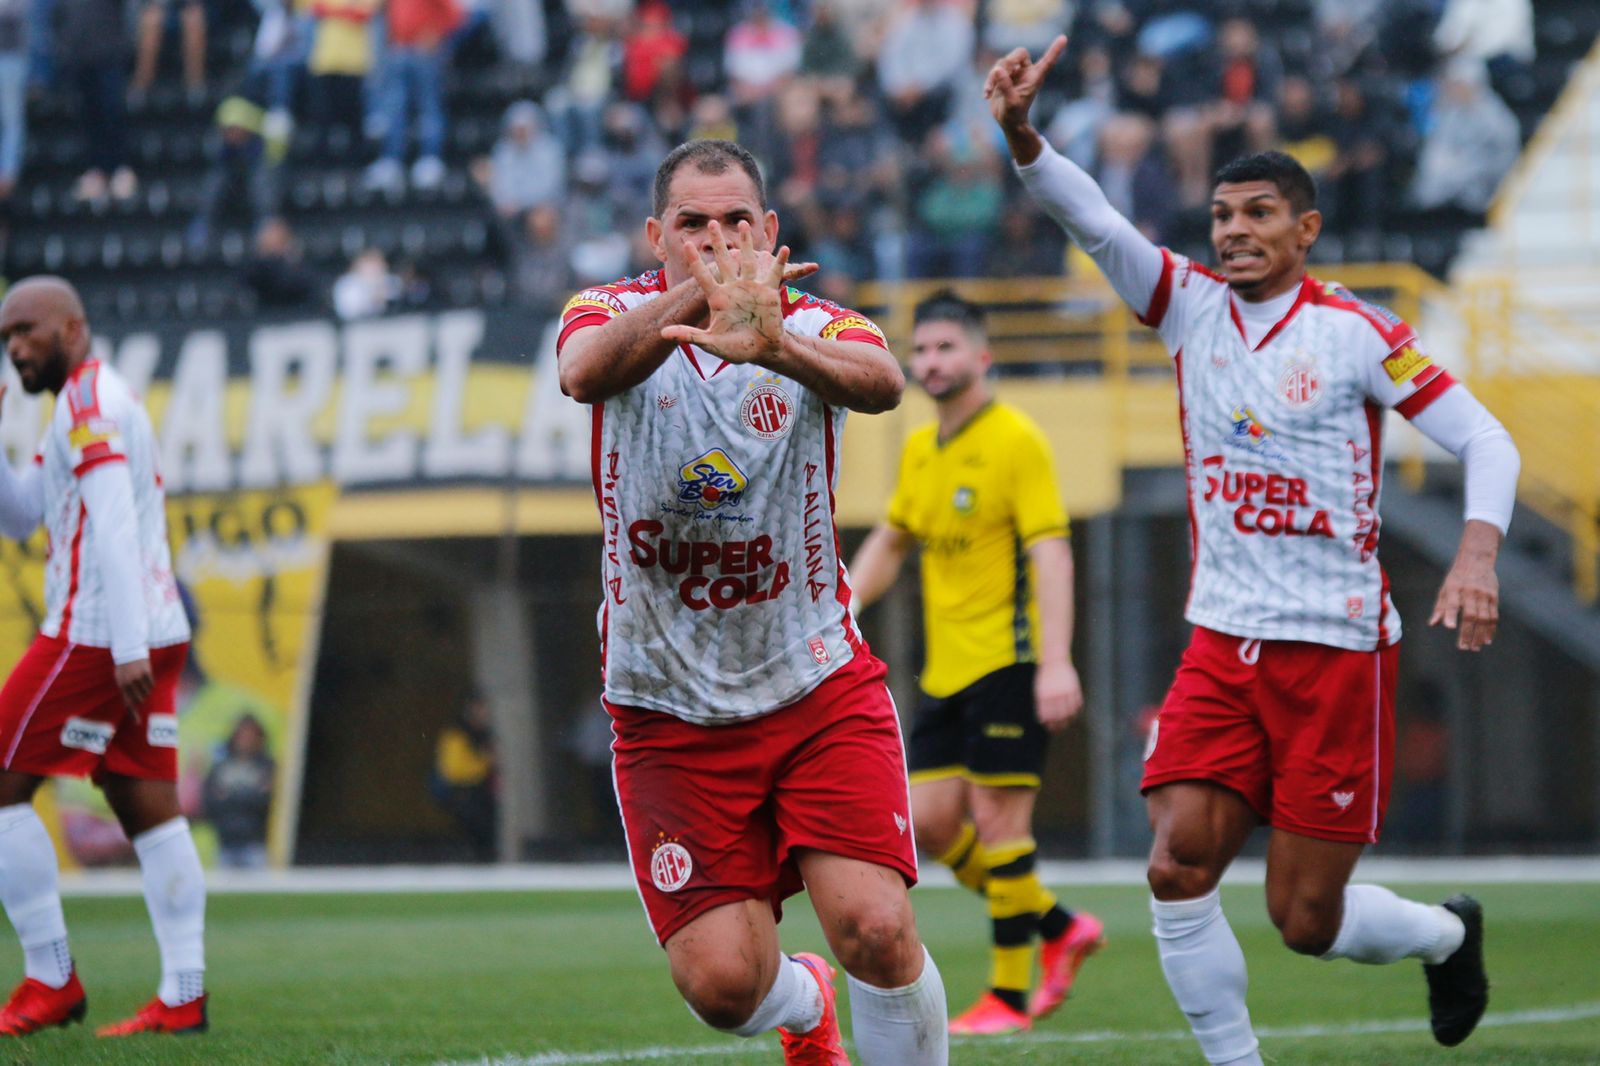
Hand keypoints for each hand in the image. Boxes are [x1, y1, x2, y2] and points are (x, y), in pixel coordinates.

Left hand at [115, 658, 154, 719]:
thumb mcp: (119, 678)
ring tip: (141, 682)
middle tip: (139, 692)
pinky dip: (150, 684)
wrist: (129, 651)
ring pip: (147, 693)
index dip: (133, 714)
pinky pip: (151, 685)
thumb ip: (125, 690)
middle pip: (139, 700)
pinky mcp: (146, 673)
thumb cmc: (123, 667)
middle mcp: (129, 683)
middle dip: (141, 698)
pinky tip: (145, 678)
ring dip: (146, 690)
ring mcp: (138, 678)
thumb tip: (132, 703)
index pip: (128, 704)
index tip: (138, 723)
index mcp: (121, 686)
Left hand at [660, 220, 789, 364]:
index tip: (687, 244)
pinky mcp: (769, 292)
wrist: (761, 350)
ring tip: (742, 222)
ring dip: (746, 242)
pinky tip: (785, 248)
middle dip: (718, 242)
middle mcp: (733, 288)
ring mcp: (751, 287)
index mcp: (717, 298)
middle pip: (724, 260)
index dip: (695, 261)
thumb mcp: (711, 343)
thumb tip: (662, 334)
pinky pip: (774, 274)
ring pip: (748, 259)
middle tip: (712, 222)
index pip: (703, 276)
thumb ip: (689, 336)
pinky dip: (780, 262)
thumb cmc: (736, 349)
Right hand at [985, 34, 1067, 130]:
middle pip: (1020, 53)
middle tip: (999, 72)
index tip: (1064, 38)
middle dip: (1008, 61)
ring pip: (1003, 62)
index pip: (1047, 61)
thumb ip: (1005, 86)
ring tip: (990, 91)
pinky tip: (986, 95)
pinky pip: (994, 71)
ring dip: (994, 75)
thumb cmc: (1014, 114)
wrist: (1008, 121)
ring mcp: (1014, 73)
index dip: (1055, 50)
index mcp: (1035, 77)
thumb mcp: (1011, 103)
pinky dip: (989, 81)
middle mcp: (1026, 72)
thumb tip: (998, 69)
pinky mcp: (1002, 76)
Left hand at [1034, 659, 1082, 731]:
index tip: (1050, 729)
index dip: (1049, 724)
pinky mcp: (1074, 688)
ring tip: (1067, 722)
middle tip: (1059, 729)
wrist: (1054, 661)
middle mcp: (1055, 695)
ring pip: (1070, 711)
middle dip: (1059, 725)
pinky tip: (1074, 713)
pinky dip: (1076, 710)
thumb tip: (1042, 720)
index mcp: (1044, 696)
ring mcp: (1066, 691)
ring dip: (1069, 719)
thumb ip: (1041, 704)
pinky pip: (1077, 703)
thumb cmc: (1045, 677)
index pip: (1048, 715)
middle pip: (1059, 715)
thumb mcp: (1039, 690)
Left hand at [1429, 557, 1498, 650]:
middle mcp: (1470, 592)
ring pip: (1484, 618)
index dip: (1451, 615)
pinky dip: (1491, 629)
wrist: (1477, 559)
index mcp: (1454, 589)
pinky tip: (1487, 639)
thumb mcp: (1445, 589)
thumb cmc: (1457, 578)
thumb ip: (1440, 607)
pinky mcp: (1494, 596)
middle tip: (1464, 648)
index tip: (1450, 627)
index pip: (1452, 603)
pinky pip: (1493, 615)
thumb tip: (1433, 624)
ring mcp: (1484, 595)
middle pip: (1470, 615)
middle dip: (1468, 633)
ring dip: (1480, 634)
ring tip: (1476, 647)